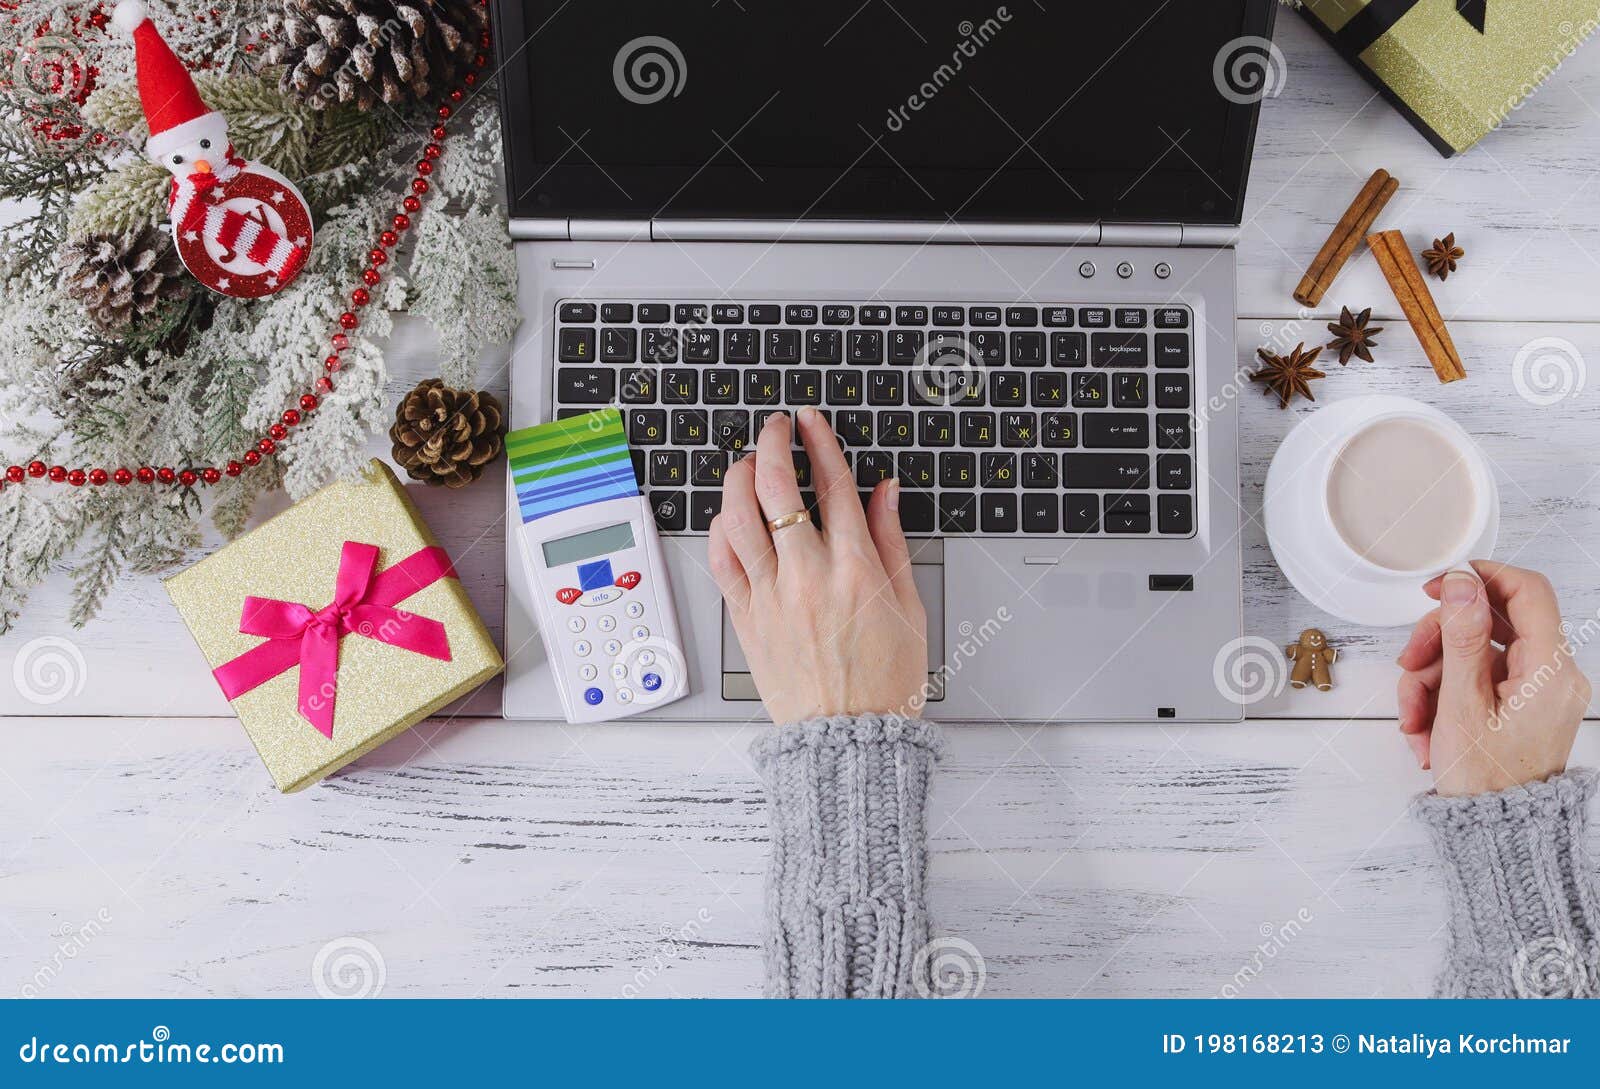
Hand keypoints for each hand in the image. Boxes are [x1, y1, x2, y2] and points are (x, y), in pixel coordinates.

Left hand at [707, 407, 927, 724]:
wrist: (850, 736)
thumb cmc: (884, 680)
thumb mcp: (907, 605)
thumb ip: (890, 541)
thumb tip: (884, 491)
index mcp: (854, 568)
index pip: (832, 483)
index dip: (819, 441)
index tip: (811, 422)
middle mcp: (807, 576)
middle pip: (774, 486)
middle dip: (771, 444)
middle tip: (775, 429)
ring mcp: (770, 596)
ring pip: (737, 517)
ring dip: (737, 477)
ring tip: (746, 463)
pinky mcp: (745, 619)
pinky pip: (721, 562)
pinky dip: (720, 529)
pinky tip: (728, 517)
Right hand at [1396, 562, 1589, 795]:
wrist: (1499, 834)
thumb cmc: (1485, 781)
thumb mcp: (1462, 704)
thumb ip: (1462, 638)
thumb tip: (1462, 584)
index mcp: (1550, 670)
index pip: (1527, 592)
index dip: (1481, 578)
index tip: (1440, 584)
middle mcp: (1553, 676)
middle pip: (1492, 624)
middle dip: (1440, 640)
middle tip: (1408, 663)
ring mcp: (1538, 692)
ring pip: (1477, 654)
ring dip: (1433, 678)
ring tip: (1414, 717)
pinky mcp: (1522, 707)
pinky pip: (1479, 681)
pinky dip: (1446, 696)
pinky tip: (1427, 727)